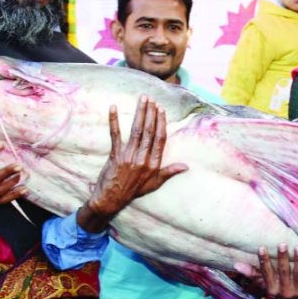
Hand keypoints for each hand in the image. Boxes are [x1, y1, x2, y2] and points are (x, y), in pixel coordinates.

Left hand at [77, 96, 186, 232]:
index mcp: (154, 164)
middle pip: (149, 131)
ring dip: (139, 113)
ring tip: (142, 99)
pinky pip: (115, 135)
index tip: (161, 109)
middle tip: (151, 99)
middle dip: (151, 113)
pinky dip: (113, 121)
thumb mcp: (154, 183)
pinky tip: (113, 107)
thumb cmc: (134, 190)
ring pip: (136, 131)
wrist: (111, 199)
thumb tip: (186, 166)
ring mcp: (129, 157)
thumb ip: (169, 172)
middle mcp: (143, 159)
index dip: (161, 122)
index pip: (160, 139)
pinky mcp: (115, 156)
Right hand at [235, 243, 297, 298]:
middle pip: (283, 272)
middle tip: (282, 244)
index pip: (266, 273)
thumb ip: (252, 273)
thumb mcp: (263, 283)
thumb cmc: (276, 288)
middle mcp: (284, 291)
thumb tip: (236, 264)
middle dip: (283, 258)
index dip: (264, 261)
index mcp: (272, 290)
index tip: (262, 248)